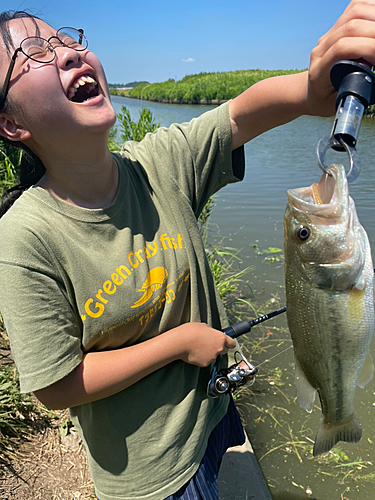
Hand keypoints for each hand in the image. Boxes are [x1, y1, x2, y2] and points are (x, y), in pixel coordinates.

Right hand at [173, 322, 235, 367]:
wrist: (180, 343)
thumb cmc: (190, 332)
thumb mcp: (203, 326)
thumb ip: (211, 332)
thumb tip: (211, 334)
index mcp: (220, 338)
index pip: (232, 343)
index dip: (229, 343)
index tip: (227, 343)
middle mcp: (219, 348)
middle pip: (224, 350)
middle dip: (218, 348)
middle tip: (208, 344)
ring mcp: (212, 357)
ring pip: (213, 356)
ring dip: (209, 353)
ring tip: (198, 347)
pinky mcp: (205, 364)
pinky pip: (205, 361)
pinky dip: (201, 358)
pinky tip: (195, 353)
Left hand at [307, 0, 374, 116]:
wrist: (311, 91)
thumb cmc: (325, 100)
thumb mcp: (337, 102)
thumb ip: (352, 90)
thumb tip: (370, 77)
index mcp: (319, 71)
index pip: (342, 48)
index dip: (368, 48)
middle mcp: (321, 48)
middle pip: (351, 27)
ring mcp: (328, 35)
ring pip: (354, 12)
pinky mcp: (337, 26)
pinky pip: (355, 7)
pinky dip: (372, 8)